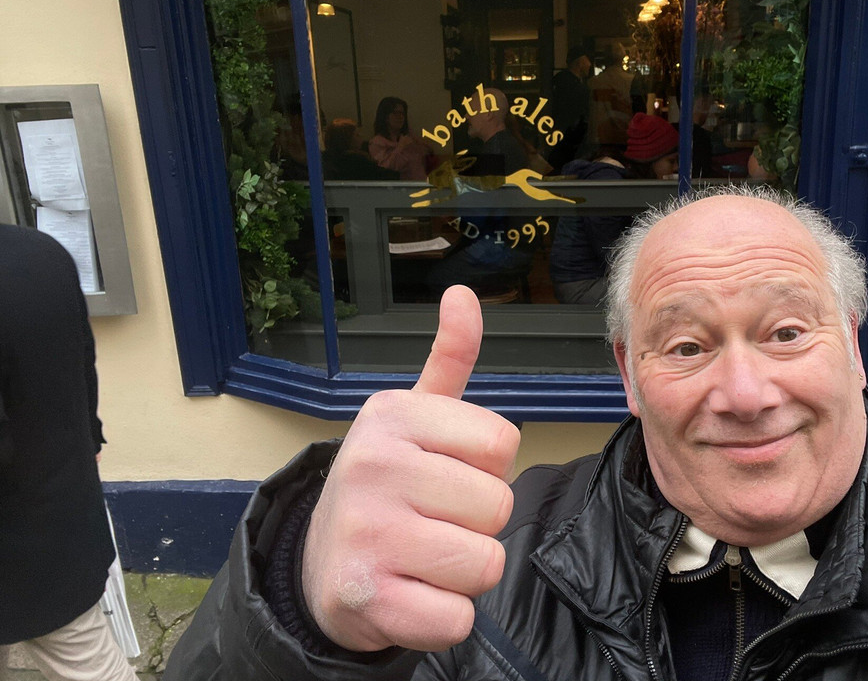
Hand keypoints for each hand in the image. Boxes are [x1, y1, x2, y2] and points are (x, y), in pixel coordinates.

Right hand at [302, 285, 519, 652]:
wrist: (320, 563)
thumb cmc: (387, 483)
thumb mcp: (413, 416)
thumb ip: (449, 359)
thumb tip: (462, 295)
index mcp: (392, 416)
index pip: (502, 444)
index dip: (486, 467)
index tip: (446, 471)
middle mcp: (372, 466)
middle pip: (499, 506)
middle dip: (478, 522)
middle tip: (432, 520)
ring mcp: (365, 533)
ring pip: (486, 563)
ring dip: (465, 571)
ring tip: (423, 556)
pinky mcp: (364, 598)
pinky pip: (458, 617)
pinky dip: (445, 616)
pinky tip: (410, 594)